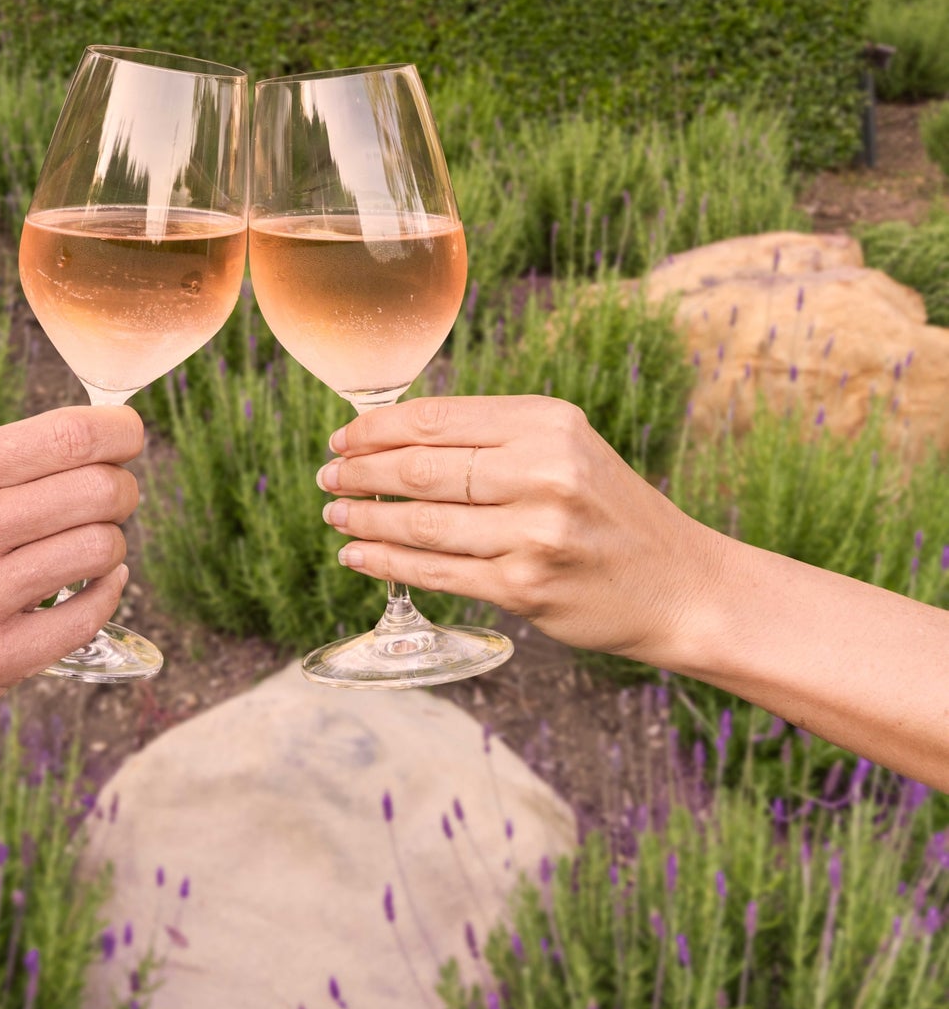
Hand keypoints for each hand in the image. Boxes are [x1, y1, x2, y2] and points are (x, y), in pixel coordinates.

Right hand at [0, 404, 142, 753]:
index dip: (122, 433)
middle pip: (102, 491)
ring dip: (109, 547)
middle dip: (121, 491)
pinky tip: (86, 589)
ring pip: (102, 551)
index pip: (72, 434)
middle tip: (111, 500)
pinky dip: (103, 596)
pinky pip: (89, 616)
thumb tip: (96, 442)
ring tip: (85, 549)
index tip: (128, 440)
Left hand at [318, 394, 725, 661]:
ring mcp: (534, 534)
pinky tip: (358, 554)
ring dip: (365, 517)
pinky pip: (437, 572)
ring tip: (335, 512)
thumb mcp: (566, 448)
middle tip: (328, 475)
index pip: (437, 420)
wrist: (680, 584)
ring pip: (421, 522)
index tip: (342, 438)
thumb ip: (495, 436)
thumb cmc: (609, 511)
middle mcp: (542, 472)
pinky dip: (386, 561)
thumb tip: (396, 435)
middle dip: (360, 471)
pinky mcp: (526, 588)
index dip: (376, 430)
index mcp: (547, 424)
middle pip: (421, 468)